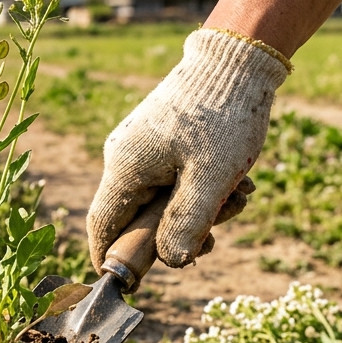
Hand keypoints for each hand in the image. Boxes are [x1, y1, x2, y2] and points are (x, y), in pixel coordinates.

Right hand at [87, 28, 287, 270]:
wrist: (238, 57)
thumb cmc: (224, 116)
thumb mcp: (212, 179)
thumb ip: (187, 224)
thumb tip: (171, 263)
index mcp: (125, 167)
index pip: (102, 226)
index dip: (112, 259)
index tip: (131, 285)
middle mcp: (124, 156)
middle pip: (139, 217)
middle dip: (180, 232)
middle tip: (217, 234)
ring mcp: (142, 146)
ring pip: (164, 199)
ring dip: (201, 208)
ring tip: (239, 193)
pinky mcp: (162, 138)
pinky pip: (176, 178)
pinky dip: (204, 187)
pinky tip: (235, 177)